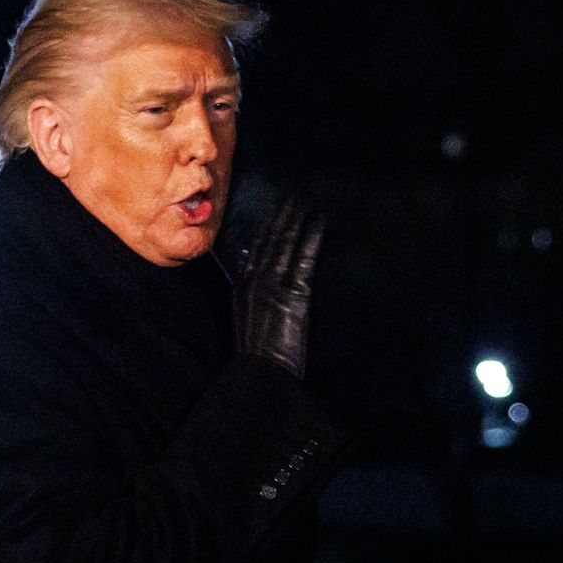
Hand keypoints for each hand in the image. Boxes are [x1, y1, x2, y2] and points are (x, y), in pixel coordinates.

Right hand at [232, 195, 323, 378]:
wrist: (263, 372)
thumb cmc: (259, 350)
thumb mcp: (246, 313)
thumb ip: (248, 283)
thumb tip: (248, 257)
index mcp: (244, 284)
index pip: (257, 243)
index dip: (268, 221)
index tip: (277, 202)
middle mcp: (256, 279)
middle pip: (271, 236)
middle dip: (284, 212)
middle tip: (295, 190)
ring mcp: (274, 284)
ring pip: (287, 241)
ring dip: (298, 216)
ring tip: (308, 197)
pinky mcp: (293, 293)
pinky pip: (304, 257)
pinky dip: (311, 236)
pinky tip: (319, 220)